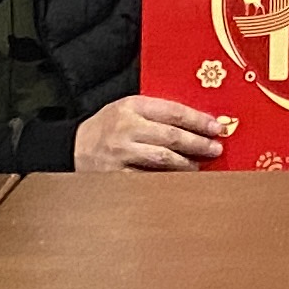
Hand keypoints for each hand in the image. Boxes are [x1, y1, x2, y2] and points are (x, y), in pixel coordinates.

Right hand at [75, 94, 233, 171]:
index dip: (198, 120)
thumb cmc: (106, 127)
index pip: (173, 111)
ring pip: (162, 159)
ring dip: (186, 164)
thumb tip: (195, 122)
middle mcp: (127, 129)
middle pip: (171, 136)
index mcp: (132, 106)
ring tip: (200, 166)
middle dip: (198, 143)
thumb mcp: (127, 109)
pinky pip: (148, 179)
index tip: (217, 126)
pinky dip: (167, 180)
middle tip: (215, 148)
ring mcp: (122, 154)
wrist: (72, 148)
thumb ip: (155, 112)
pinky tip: (178, 181)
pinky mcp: (117, 175)